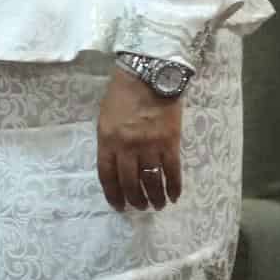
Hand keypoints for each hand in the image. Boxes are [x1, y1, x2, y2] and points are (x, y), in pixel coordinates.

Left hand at [96, 66, 183, 211]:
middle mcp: (127, 147)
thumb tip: (116, 165)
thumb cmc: (123, 92)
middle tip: (140, 207)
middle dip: (135, 200)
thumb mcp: (105, 116)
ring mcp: (149, 146)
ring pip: (151, 181)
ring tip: (156, 205)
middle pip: (130, 183)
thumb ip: (109, 141)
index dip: (113, 194)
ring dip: (154, 197)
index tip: (118, 205)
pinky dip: (174, 187)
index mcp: (107, 139)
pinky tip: (174, 196)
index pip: (107, 175)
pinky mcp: (170, 142)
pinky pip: (172, 172)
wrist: (149, 72)